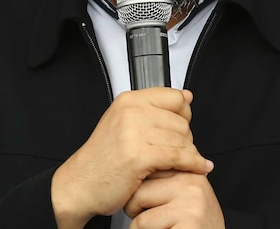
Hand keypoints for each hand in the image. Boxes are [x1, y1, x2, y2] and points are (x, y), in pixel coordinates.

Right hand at [51, 88, 213, 228]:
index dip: (184, 114)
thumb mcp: (124, 122)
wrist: (80, 183)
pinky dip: (193, 163)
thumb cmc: (103, 158)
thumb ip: (154, 109)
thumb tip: (187, 96)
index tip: (183, 126)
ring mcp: (134, 133)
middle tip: (178, 152)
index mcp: (129, 100)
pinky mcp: (139, 156)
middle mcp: (131, 112)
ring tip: (186, 162)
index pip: (175, 97)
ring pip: (182, 139)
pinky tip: (199, 168)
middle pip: (181, 120)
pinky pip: (179, 157)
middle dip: (186, 138)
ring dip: (190, 154)